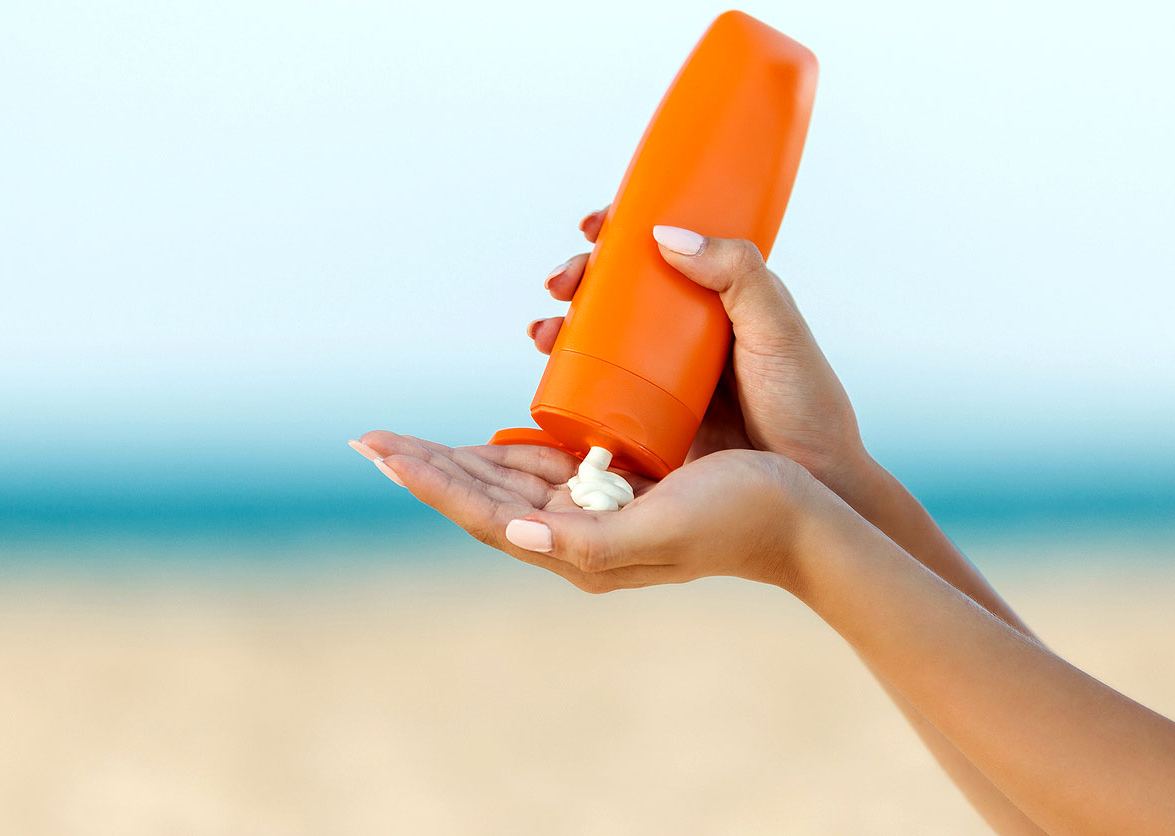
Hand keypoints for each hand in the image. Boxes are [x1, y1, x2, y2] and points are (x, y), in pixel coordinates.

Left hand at [352, 431, 813, 592]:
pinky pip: (549, 465)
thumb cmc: (739, 521)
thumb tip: (512, 533)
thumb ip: (587, 542)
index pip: (482, 512)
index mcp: (579, 548)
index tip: (377, 449)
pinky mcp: (622, 486)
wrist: (803, 521)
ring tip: (408, 441)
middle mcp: (578, 534)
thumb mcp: (662, 530)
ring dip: (457, 459)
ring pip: (508, 481)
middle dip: (427, 468)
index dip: (428, 481)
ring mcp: (598, 510)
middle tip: (371, 440)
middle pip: (483, 496)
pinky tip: (494, 435)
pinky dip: (510, 448)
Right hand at [529, 207, 872, 501]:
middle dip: (580, 279)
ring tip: (543, 333)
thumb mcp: (776, 329)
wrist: (811, 484)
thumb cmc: (804, 406)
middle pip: (621, 290)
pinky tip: (547, 372)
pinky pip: (600, 388)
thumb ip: (737, 274)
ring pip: (603, 336)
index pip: (664, 250)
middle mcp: (688, 333)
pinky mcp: (650, 419)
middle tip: (560, 285)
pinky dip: (567, 375)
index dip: (623, 231)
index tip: (595, 225)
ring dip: (562, 325)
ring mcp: (666, 376)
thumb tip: (664, 233)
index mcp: (721, 298)